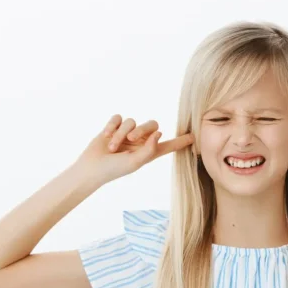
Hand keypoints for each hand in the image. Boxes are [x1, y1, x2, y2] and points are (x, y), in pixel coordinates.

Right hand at [75, 114, 193, 183]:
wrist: (92, 167)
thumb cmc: (114, 169)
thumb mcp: (134, 163)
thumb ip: (149, 150)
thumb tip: (159, 133)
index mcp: (148, 152)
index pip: (168, 145)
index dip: (180, 141)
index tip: (194, 137)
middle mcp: (140, 141)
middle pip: (151, 124)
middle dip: (141, 130)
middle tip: (131, 139)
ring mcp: (127, 133)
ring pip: (131, 121)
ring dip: (121, 134)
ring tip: (111, 147)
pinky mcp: (114, 127)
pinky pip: (118, 118)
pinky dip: (112, 127)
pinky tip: (105, 136)